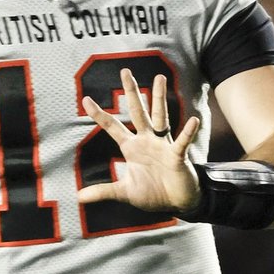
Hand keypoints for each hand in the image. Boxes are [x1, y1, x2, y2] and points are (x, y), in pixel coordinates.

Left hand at [77, 69, 200, 211]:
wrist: (177, 203)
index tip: (85, 99)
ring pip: (160, 117)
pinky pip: (182, 142)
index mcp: (131, 147)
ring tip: (160, 78)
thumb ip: (104, 191)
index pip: (112, 126)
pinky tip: (194, 120)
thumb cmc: (152, 193)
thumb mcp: (124, 192)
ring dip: (159, 98)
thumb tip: (79, 196)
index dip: (99, 114)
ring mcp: (162, 145)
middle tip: (125, 71)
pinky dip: (188, 132)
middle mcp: (146, 140)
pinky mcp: (177, 156)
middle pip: (136, 111)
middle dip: (131, 92)